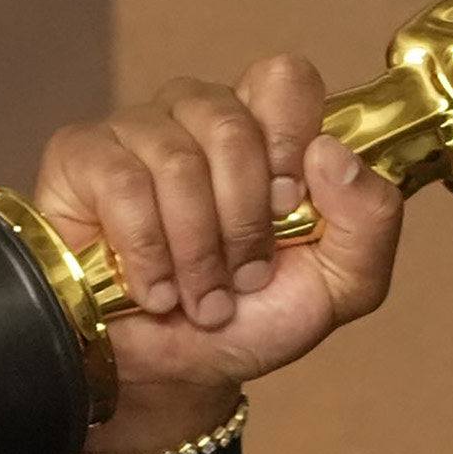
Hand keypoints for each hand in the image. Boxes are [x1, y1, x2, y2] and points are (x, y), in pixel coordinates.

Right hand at [26, 53, 404, 453]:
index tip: (287, 206)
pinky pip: (122, 183)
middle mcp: (201, 117)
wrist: (178, 373)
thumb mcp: (342, 284)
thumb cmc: (252, 318)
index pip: (284, 79)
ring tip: (199, 294)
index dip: (290, 139)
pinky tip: (153, 287)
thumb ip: (371, 221)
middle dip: (243, 222)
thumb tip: (331, 151)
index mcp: (267, 133)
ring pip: (177, 160)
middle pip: (231, 125)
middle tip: (242, 275)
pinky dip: (147, 253)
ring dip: (197, 251)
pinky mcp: (82, 156)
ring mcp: (138, 130)